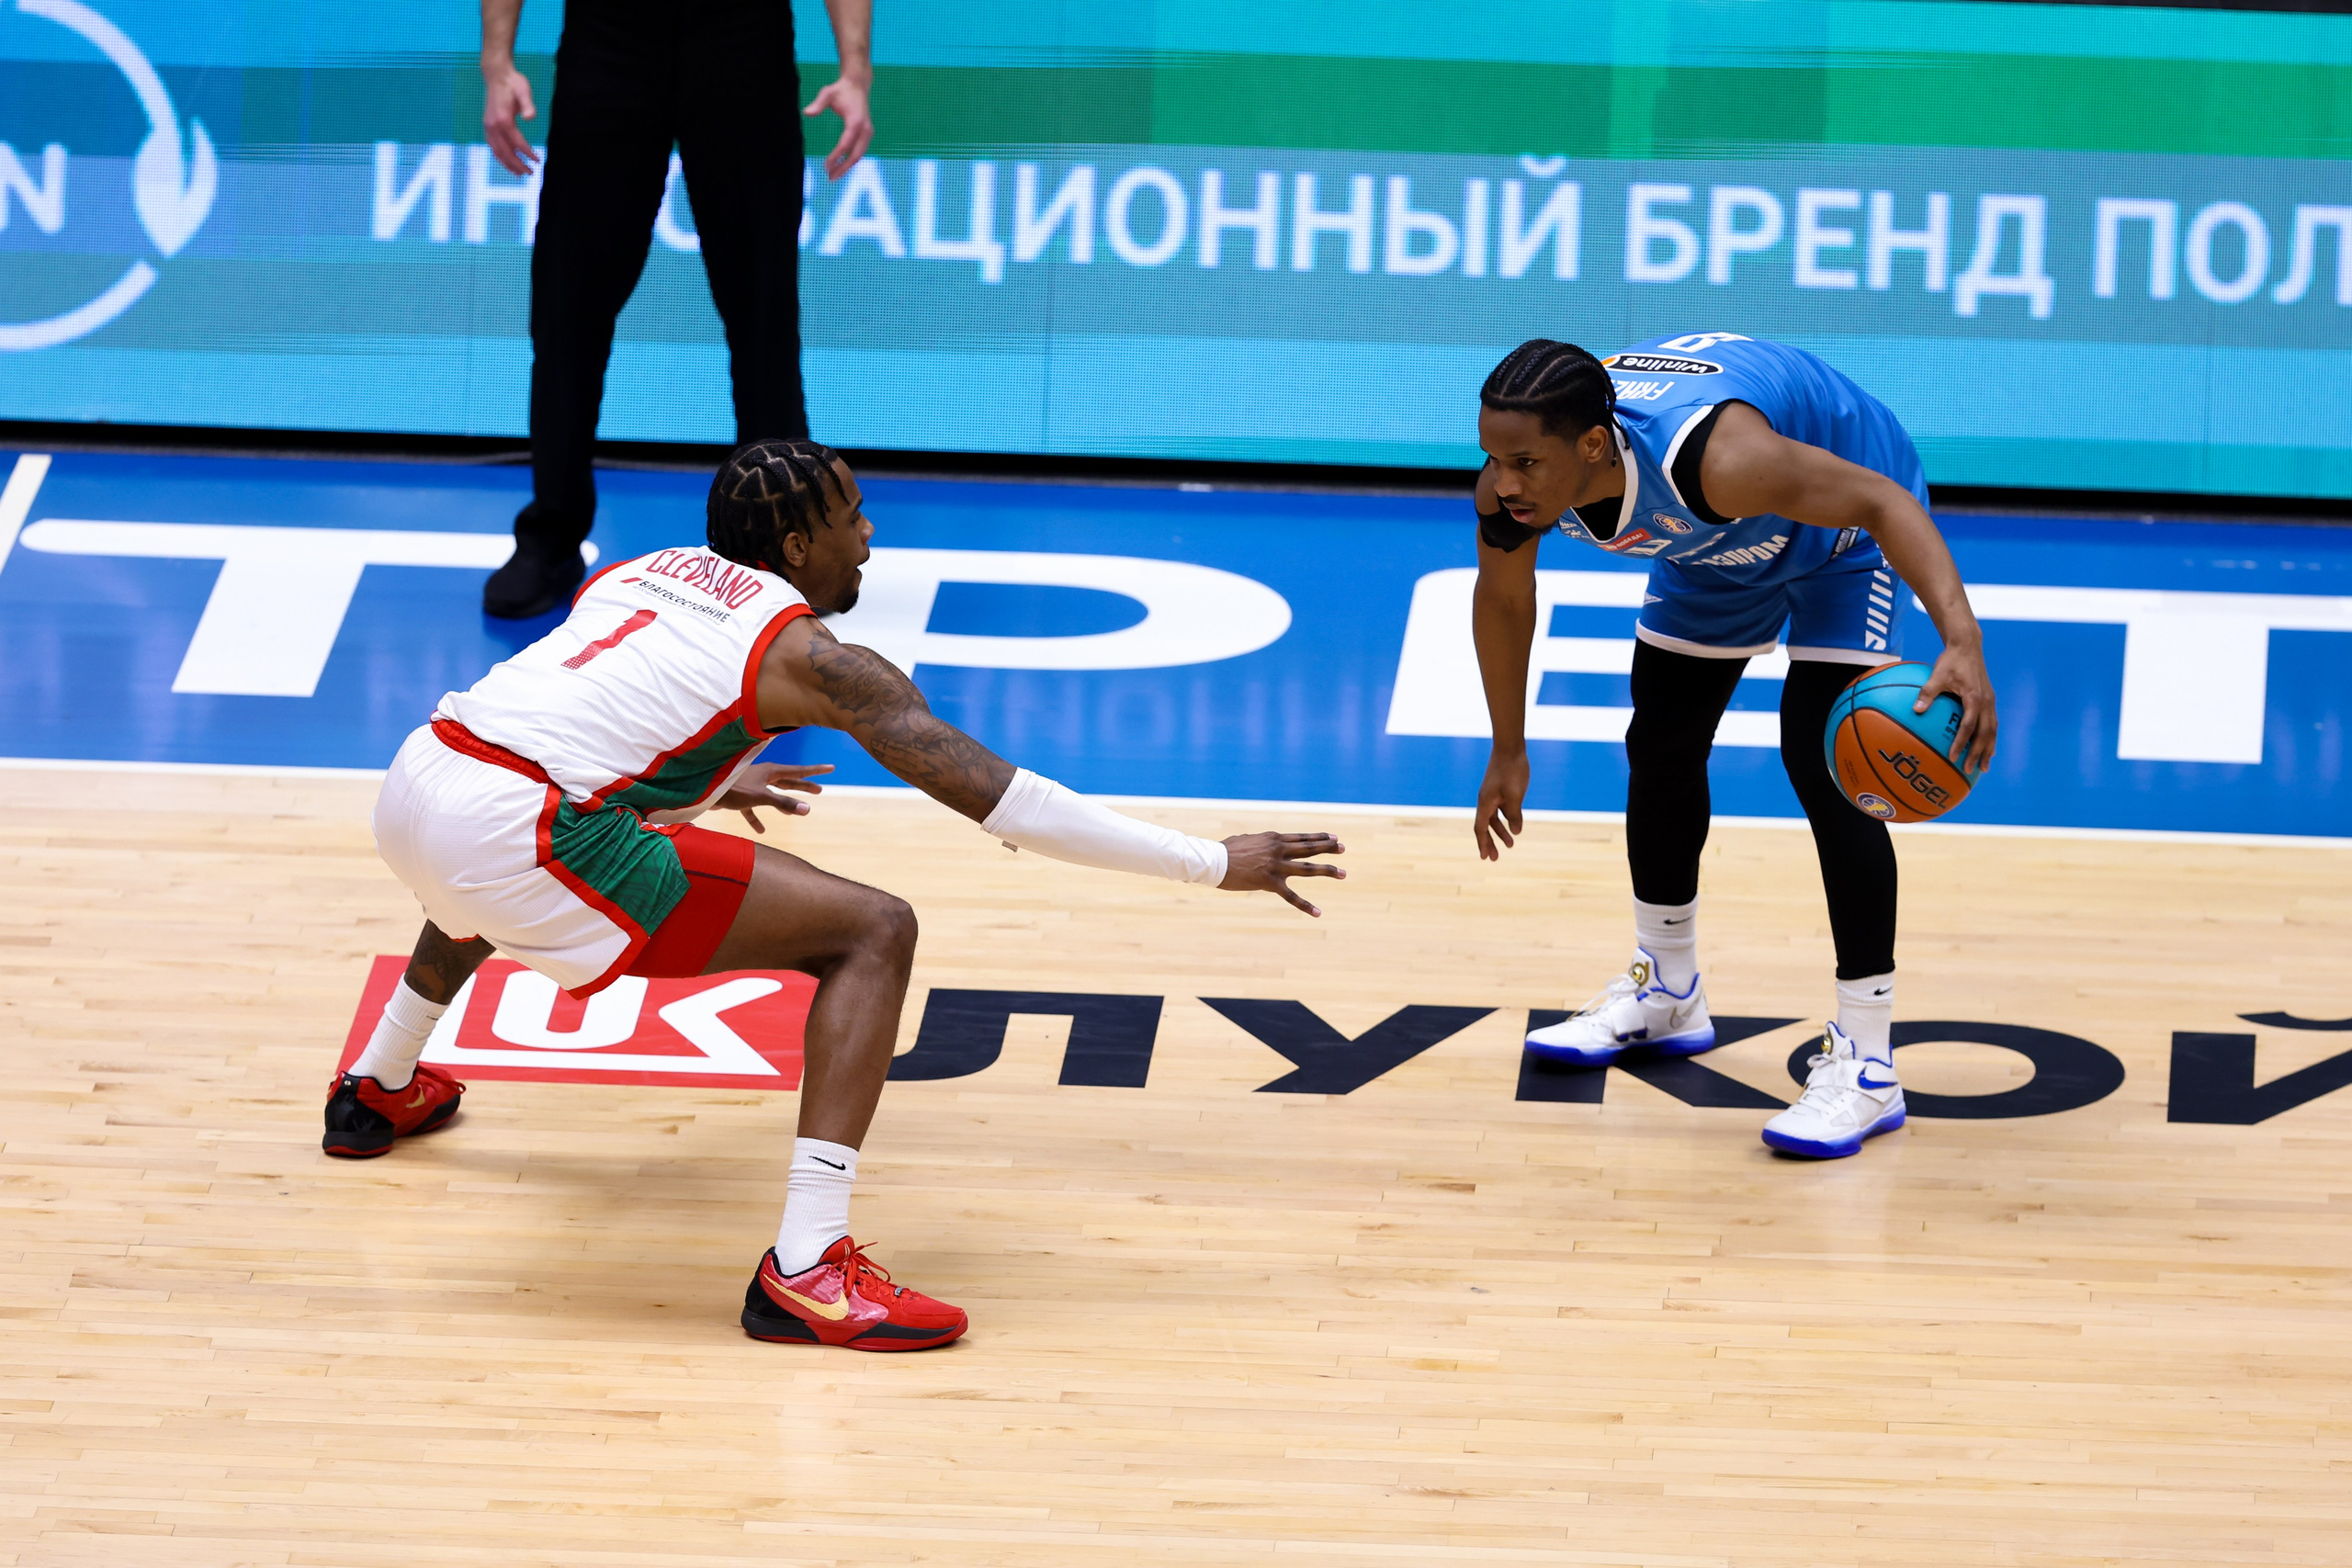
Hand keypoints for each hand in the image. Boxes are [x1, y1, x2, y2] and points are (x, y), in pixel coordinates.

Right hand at [481, 59, 538, 175]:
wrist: (497, 74)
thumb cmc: (513, 82)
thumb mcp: (524, 90)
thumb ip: (528, 105)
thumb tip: (530, 118)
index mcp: (503, 119)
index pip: (517, 142)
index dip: (527, 153)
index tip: (537, 161)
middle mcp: (493, 125)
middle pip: (505, 151)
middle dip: (517, 164)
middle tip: (530, 173)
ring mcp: (488, 126)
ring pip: (496, 151)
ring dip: (507, 164)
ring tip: (519, 173)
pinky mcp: (487, 125)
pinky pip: (492, 145)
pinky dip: (500, 156)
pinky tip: (507, 161)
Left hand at [717, 763, 833, 831]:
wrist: (702, 787)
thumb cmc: (732, 787)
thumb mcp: (760, 796)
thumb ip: (783, 803)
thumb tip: (807, 809)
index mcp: (770, 771)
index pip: (798, 771)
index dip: (815, 770)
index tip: (831, 768)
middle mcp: (763, 776)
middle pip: (787, 782)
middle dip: (802, 786)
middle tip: (819, 790)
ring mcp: (751, 786)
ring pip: (772, 795)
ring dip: (784, 803)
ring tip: (795, 811)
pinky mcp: (740, 797)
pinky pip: (752, 809)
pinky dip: (757, 818)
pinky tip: (761, 830)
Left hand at [804, 77, 873, 178]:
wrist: (857, 84)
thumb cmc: (841, 90)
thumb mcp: (827, 93)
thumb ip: (818, 104)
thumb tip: (807, 113)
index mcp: (856, 122)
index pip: (845, 145)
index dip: (836, 157)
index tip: (826, 166)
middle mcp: (865, 130)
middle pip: (855, 155)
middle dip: (843, 168)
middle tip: (830, 177)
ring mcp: (868, 132)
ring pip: (859, 155)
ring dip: (847, 166)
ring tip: (834, 175)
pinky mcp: (867, 134)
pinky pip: (860, 151)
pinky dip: (851, 160)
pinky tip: (841, 165)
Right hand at [1218, 832, 1345, 916]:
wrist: (1214, 860)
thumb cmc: (1226, 850)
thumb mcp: (1248, 840)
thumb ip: (1261, 843)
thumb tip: (1265, 845)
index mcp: (1273, 838)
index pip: (1302, 837)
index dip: (1319, 837)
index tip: (1333, 837)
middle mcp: (1278, 850)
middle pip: (1309, 849)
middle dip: (1328, 848)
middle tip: (1343, 848)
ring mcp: (1276, 866)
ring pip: (1308, 869)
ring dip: (1327, 870)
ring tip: (1343, 873)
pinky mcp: (1269, 883)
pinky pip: (1291, 897)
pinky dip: (1305, 905)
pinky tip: (1318, 913)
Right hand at [1473, 746, 1528, 859]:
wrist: (1510, 748)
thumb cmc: (1512, 770)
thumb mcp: (1515, 795)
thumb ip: (1514, 815)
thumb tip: (1516, 832)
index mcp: (1485, 803)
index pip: (1481, 828)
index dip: (1483, 843)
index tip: (1485, 858)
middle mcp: (1485, 800)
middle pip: (1485, 826)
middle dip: (1489, 842)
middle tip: (1495, 858)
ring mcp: (1492, 794)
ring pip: (1493, 818)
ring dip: (1500, 832)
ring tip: (1511, 844)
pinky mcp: (1499, 789)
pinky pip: (1499, 809)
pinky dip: (1504, 819)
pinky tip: (1514, 824)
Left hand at [1918, 640, 1997, 773]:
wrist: (1968, 646)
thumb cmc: (1951, 660)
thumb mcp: (1937, 675)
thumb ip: (1927, 693)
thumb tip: (1916, 710)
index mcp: (1974, 698)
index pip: (1968, 726)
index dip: (1962, 743)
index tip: (1953, 756)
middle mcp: (1986, 702)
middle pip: (1985, 733)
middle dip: (1978, 753)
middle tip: (1970, 770)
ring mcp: (1990, 701)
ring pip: (1993, 730)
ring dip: (1988, 749)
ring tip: (1984, 766)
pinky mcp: (1989, 699)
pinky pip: (1992, 723)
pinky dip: (1990, 737)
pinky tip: (1987, 748)